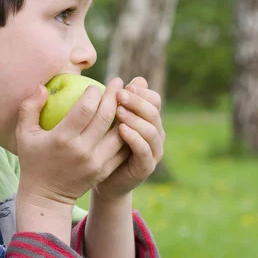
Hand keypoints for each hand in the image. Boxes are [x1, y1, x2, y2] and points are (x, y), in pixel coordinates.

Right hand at [15, 77, 129, 207]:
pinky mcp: (104, 171)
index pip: (85, 109)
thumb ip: (29, 107)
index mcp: (62, 138)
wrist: (45, 197)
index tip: (95, 85)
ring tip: (126, 100)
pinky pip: (122, 149)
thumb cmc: (33, 160)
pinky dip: (127, 134)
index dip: (93, 93)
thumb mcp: (24, 134)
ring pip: (120, 133)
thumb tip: (42, 87)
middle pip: (106, 117)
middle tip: (118, 82)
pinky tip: (128, 122)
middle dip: (114, 96)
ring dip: (125, 114)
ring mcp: (96, 162)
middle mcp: (82, 150)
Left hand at [94, 77, 164, 200]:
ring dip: (135, 118)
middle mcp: (156, 133)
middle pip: (154, 111)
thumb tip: (122, 78)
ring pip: (152, 130)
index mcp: (148, 119)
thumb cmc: (102, 144)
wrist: (102, 179)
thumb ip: (115, 101)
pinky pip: (144, 150)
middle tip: (120, 94)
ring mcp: (153, 151)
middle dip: (137, 101)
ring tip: (118, 110)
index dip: (141, 91)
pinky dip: (135, 138)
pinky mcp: (146, 166)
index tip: (124, 85)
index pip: (153, 99)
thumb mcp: (107, 120)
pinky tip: (121, 130)